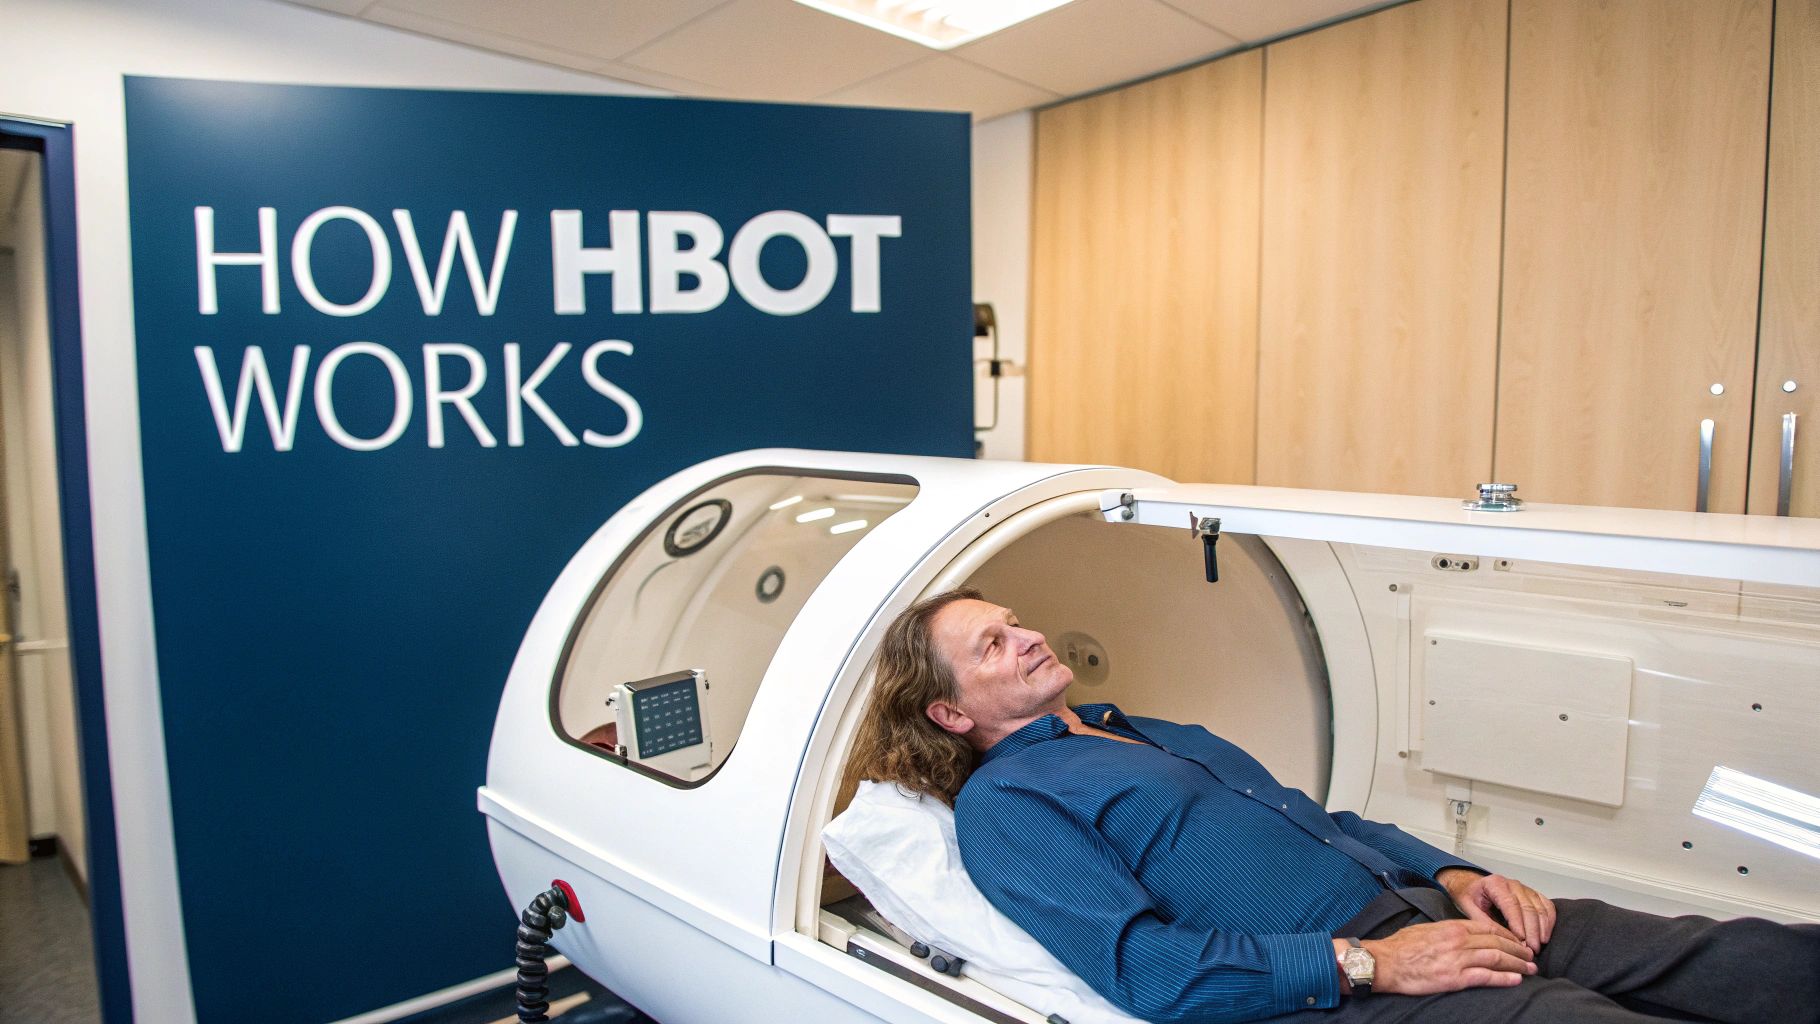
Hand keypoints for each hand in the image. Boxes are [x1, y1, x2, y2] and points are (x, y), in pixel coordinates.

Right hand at [1361, 919, 1535, 994]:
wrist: (1385, 962)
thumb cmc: (1401, 946)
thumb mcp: (1426, 929)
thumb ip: (1447, 931)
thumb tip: (1462, 935)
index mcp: (1452, 927)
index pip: (1488, 928)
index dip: (1508, 936)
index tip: (1517, 941)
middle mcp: (1458, 941)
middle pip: (1497, 943)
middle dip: (1518, 950)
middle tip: (1531, 956)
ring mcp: (1457, 959)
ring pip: (1496, 958)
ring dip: (1517, 964)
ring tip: (1531, 969)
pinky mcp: (1454, 978)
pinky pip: (1486, 977)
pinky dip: (1504, 978)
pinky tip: (1516, 980)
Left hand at [1437, 868, 1556, 953]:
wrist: (1472, 886)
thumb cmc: (1470, 896)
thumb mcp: (1469, 908)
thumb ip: (1483, 921)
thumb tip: (1502, 939)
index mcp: (1495, 884)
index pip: (1511, 905)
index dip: (1518, 924)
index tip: (1521, 942)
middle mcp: (1513, 884)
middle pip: (1528, 908)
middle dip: (1532, 931)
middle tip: (1531, 950)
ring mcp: (1525, 888)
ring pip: (1540, 908)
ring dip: (1542, 929)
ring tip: (1538, 946)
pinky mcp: (1533, 894)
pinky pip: (1547, 906)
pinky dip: (1549, 922)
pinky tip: (1545, 936)